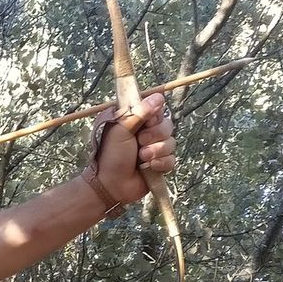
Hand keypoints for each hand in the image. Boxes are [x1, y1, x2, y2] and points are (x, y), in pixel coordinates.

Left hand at [88, 91, 176, 209]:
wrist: (110, 184)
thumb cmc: (110, 154)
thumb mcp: (121, 129)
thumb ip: (140, 112)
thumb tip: (159, 96)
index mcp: (138, 121)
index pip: (157, 109)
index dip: (154, 116)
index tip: (146, 122)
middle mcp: (148, 133)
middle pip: (168, 125)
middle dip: (155, 135)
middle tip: (139, 142)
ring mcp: (156, 149)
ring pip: (171, 143)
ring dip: (156, 150)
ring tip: (141, 157)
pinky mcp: (160, 165)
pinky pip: (172, 159)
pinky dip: (161, 163)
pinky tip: (149, 167)